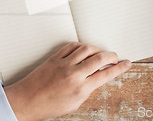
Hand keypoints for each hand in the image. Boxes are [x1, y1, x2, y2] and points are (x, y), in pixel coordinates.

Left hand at [3, 42, 131, 120]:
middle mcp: (74, 74)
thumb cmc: (48, 106)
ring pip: (87, 48)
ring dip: (97, 49)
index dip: (120, 68)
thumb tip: (98, 78)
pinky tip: (84, 49)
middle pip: (100, 58)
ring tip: (100, 53)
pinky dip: (81, 46)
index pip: (106, 74)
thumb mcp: (75, 103)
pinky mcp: (55, 58)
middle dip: (112, 56)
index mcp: (81, 88)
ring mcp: (64, 64)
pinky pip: (72, 46)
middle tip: (115, 57)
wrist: (26, 101)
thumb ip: (88, 89)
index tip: (126, 63)